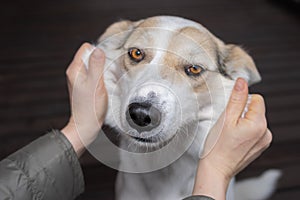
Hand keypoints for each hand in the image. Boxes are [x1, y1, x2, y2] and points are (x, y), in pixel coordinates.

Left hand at [61, 43, 107, 155]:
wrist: (86, 125)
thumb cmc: (90, 108)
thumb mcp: (95, 84)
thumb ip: (97, 66)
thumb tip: (98, 50)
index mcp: (75, 70)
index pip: (86, 48)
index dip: (98, 51)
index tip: (105, 61)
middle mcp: (75, 73)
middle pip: (90, 56)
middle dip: (101, 61)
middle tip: (105, 74)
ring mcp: (79, 80)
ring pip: (93, 66)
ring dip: (102, 71)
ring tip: (104, 82)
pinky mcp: (85, 86)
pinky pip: (94, 74)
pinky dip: (101, 78)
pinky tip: (103, 87)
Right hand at [193, 78, 271, 198]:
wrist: (216, 169)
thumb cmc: (217, 147)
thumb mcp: (225, 118)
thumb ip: (236, 98)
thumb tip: (242, 82)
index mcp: (259, 124)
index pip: (256, 98)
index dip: (241, 101)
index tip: (231, 112)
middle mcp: (266, 133)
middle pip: (255, 109)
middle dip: (241, 112)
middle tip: (228, 124)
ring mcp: (263, 141)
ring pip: (254, 119)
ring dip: (242, 121)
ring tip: (230, 133)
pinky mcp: (259, 146)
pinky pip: (254, 130)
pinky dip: (244, 131)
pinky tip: (234, 139)